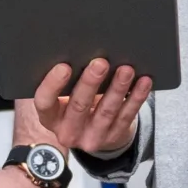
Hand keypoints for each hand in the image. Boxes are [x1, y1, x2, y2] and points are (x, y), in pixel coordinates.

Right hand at [30, 58, 151, 157]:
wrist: (93, 132)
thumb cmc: (74, 104)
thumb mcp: (62, 98)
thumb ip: (66, 81)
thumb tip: (79, 50)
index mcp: (50, 117)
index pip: (45, 102)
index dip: (52, 85)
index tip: (64, 66)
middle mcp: (68, 131)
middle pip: (78, 106)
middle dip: (90, 82)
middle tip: (100, 63)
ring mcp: (92, 137)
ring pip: (106, 111)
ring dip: (117, 88)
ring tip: (126, 70)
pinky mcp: (114, 136)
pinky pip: (127, 116)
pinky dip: (136, 97)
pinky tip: (142, 82)